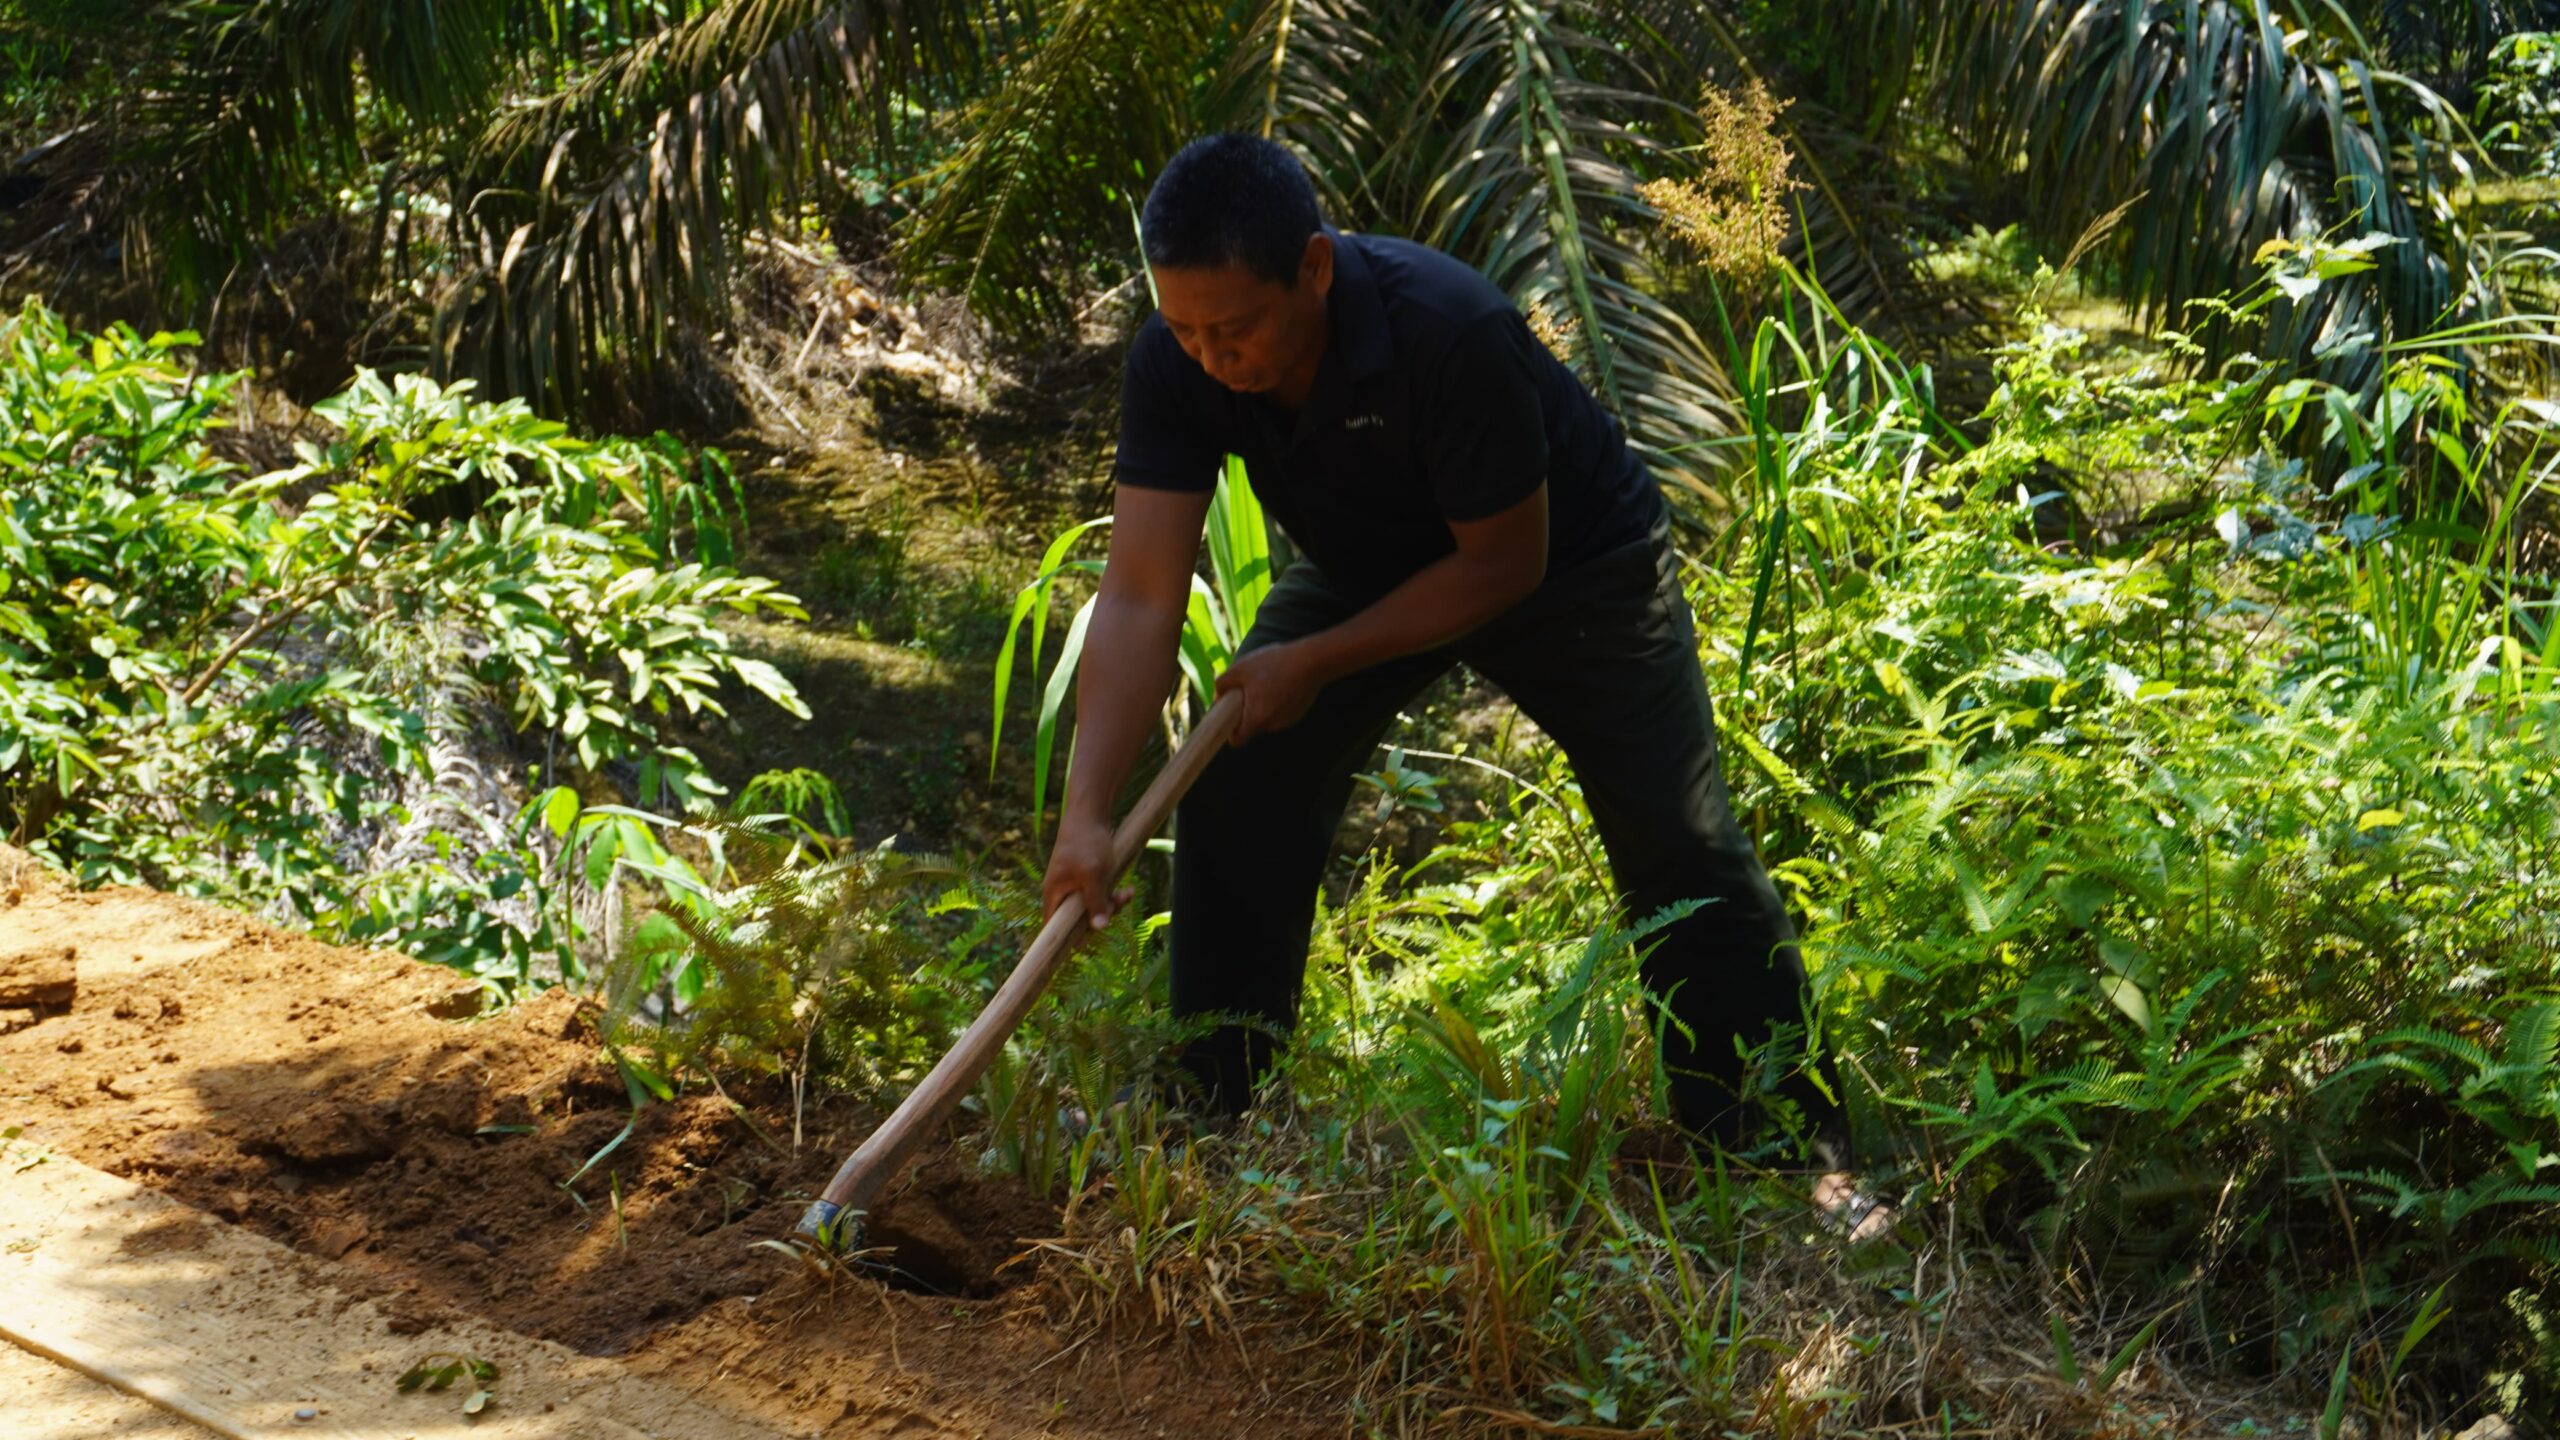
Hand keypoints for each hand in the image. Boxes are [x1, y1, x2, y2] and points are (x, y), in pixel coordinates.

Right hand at [1040, 815, 1131, 929]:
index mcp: (1054, 894)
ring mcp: (1074, 884)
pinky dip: (1113, 893)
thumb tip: (1099, 928)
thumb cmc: (1086, 844)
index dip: (1067, 939)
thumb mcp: (1093, 875)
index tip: (1085, 946)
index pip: (1054, 928)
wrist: (1090, 814)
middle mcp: (1061, 892)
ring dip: (1112, 903)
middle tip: (1118, 904)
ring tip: (1128, 893)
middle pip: (1078, 919)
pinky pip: (1100, 893)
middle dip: (1100, 916)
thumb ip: (1095, 902)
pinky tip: (1128, 888)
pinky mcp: (1087, 877)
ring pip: (1093, 906)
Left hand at [1215, 639, 1330, 742]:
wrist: (1312, 660)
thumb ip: (1223, 684)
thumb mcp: (1240, 669)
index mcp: (1257, 719)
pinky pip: (1280, 711)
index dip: (1230, 731)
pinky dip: (1277, 700)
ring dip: (1263, 703)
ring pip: (1267, 717)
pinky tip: (1282, 681)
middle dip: (1248, 710)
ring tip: (1268, 680)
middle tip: (1249, 688)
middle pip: (1252, 725)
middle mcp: (1273, 725)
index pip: (1237, 740)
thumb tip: (1217, 695)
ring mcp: (1288, 720)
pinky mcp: (1298, 712)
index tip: (1230, 716)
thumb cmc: (1274, 664)